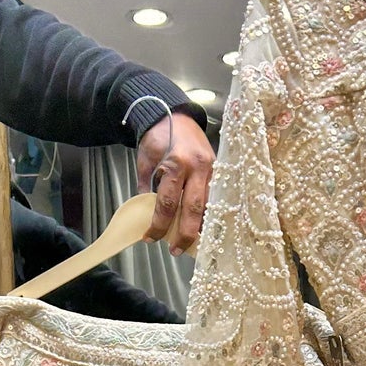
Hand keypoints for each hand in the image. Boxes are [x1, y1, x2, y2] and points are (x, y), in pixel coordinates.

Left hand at [136, 111, 213, 255]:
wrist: (176, 114)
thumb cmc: (159, 137)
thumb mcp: (146, 160)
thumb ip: (148, 186)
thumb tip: (148, 212)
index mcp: (176, 163)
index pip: (167, 202)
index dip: (159, 224)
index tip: (150, 237)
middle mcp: (198, 167)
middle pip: (193, 209)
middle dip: (185, 234)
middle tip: (175, 250)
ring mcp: (212, 169)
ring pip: (209, 205)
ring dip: (200, 226)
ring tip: (192, 244)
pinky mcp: (219, 170)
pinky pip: (216, 197)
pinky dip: (209, 214)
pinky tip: (204, 227)